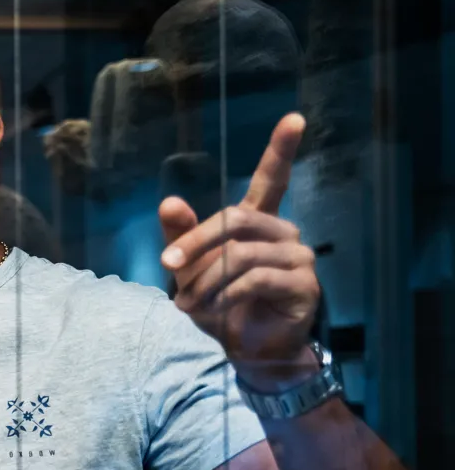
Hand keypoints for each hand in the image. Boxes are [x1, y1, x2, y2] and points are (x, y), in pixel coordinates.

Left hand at [159, 113, 319, 388]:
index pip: (272, 179)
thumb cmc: (220, 304)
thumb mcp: (191, 268)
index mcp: (258, 222)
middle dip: (196, 240)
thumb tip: (169, 200)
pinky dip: (224, 296)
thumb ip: (182, 234)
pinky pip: (254, 280)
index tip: (295, 118)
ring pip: (241, 253)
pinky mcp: (302, 285)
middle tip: (168, 263)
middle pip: (236, 218)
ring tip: (187, 303)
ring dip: (205, 280)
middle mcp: (283, 233)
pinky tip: (210, 311)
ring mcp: (298, 258)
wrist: (245, 350)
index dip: (281, 149)